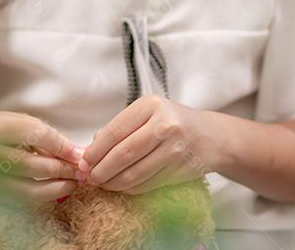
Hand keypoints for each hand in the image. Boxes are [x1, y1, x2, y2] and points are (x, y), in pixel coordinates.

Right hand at [0, 111, 81, 204]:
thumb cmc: (2, 131)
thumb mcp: (23, 123)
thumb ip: (49, 137)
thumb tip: (77, 154)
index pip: (37, 138)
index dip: (63, 148)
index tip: (81, 155)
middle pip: (34, 166)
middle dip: (64, 170)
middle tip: (83, 171)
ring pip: (30, 188)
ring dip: (58, 186)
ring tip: (75, 182)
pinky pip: (24, 199)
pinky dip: (45, 195)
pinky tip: (59, 188)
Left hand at [78, 95, 215, 194]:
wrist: (210, 136)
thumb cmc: (173, 123)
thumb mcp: (147, 114)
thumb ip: (119, 128)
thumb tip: (89, 150)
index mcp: (151, 105)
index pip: (114, 131)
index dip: (95, 151)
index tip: (84, 162)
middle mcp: (165, 124)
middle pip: (123, 154)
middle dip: (101, 170)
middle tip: (91, 178)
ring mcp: (174, 148)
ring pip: (134, 173)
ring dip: (113, 183)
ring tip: (104, 184)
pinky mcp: (180, 168)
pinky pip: (147, 184)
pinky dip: (130, 188)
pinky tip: (123, 186)